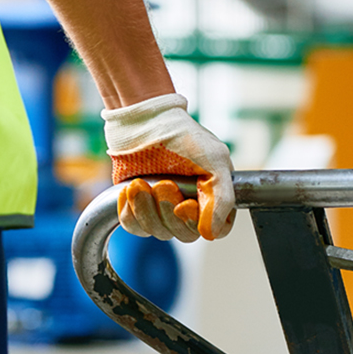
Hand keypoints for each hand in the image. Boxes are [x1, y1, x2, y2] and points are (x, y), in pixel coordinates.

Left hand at [102, 93, 235, 241]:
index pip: (216, 230)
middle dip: (168, 210)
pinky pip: (135, 226)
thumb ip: (222, 196)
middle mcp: (190, 206)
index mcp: (214, 197)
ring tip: (140, 184)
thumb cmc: (182, 134)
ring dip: (147, 209)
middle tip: (162, 184)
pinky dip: (130, 211)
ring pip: (158, 231)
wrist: (143, 119)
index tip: (183, 205)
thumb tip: (212, 233)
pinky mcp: (139, 206)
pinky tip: (129, 189)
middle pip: (184, 234)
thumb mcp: (213, 158)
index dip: (198, 223)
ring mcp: (163, 209)